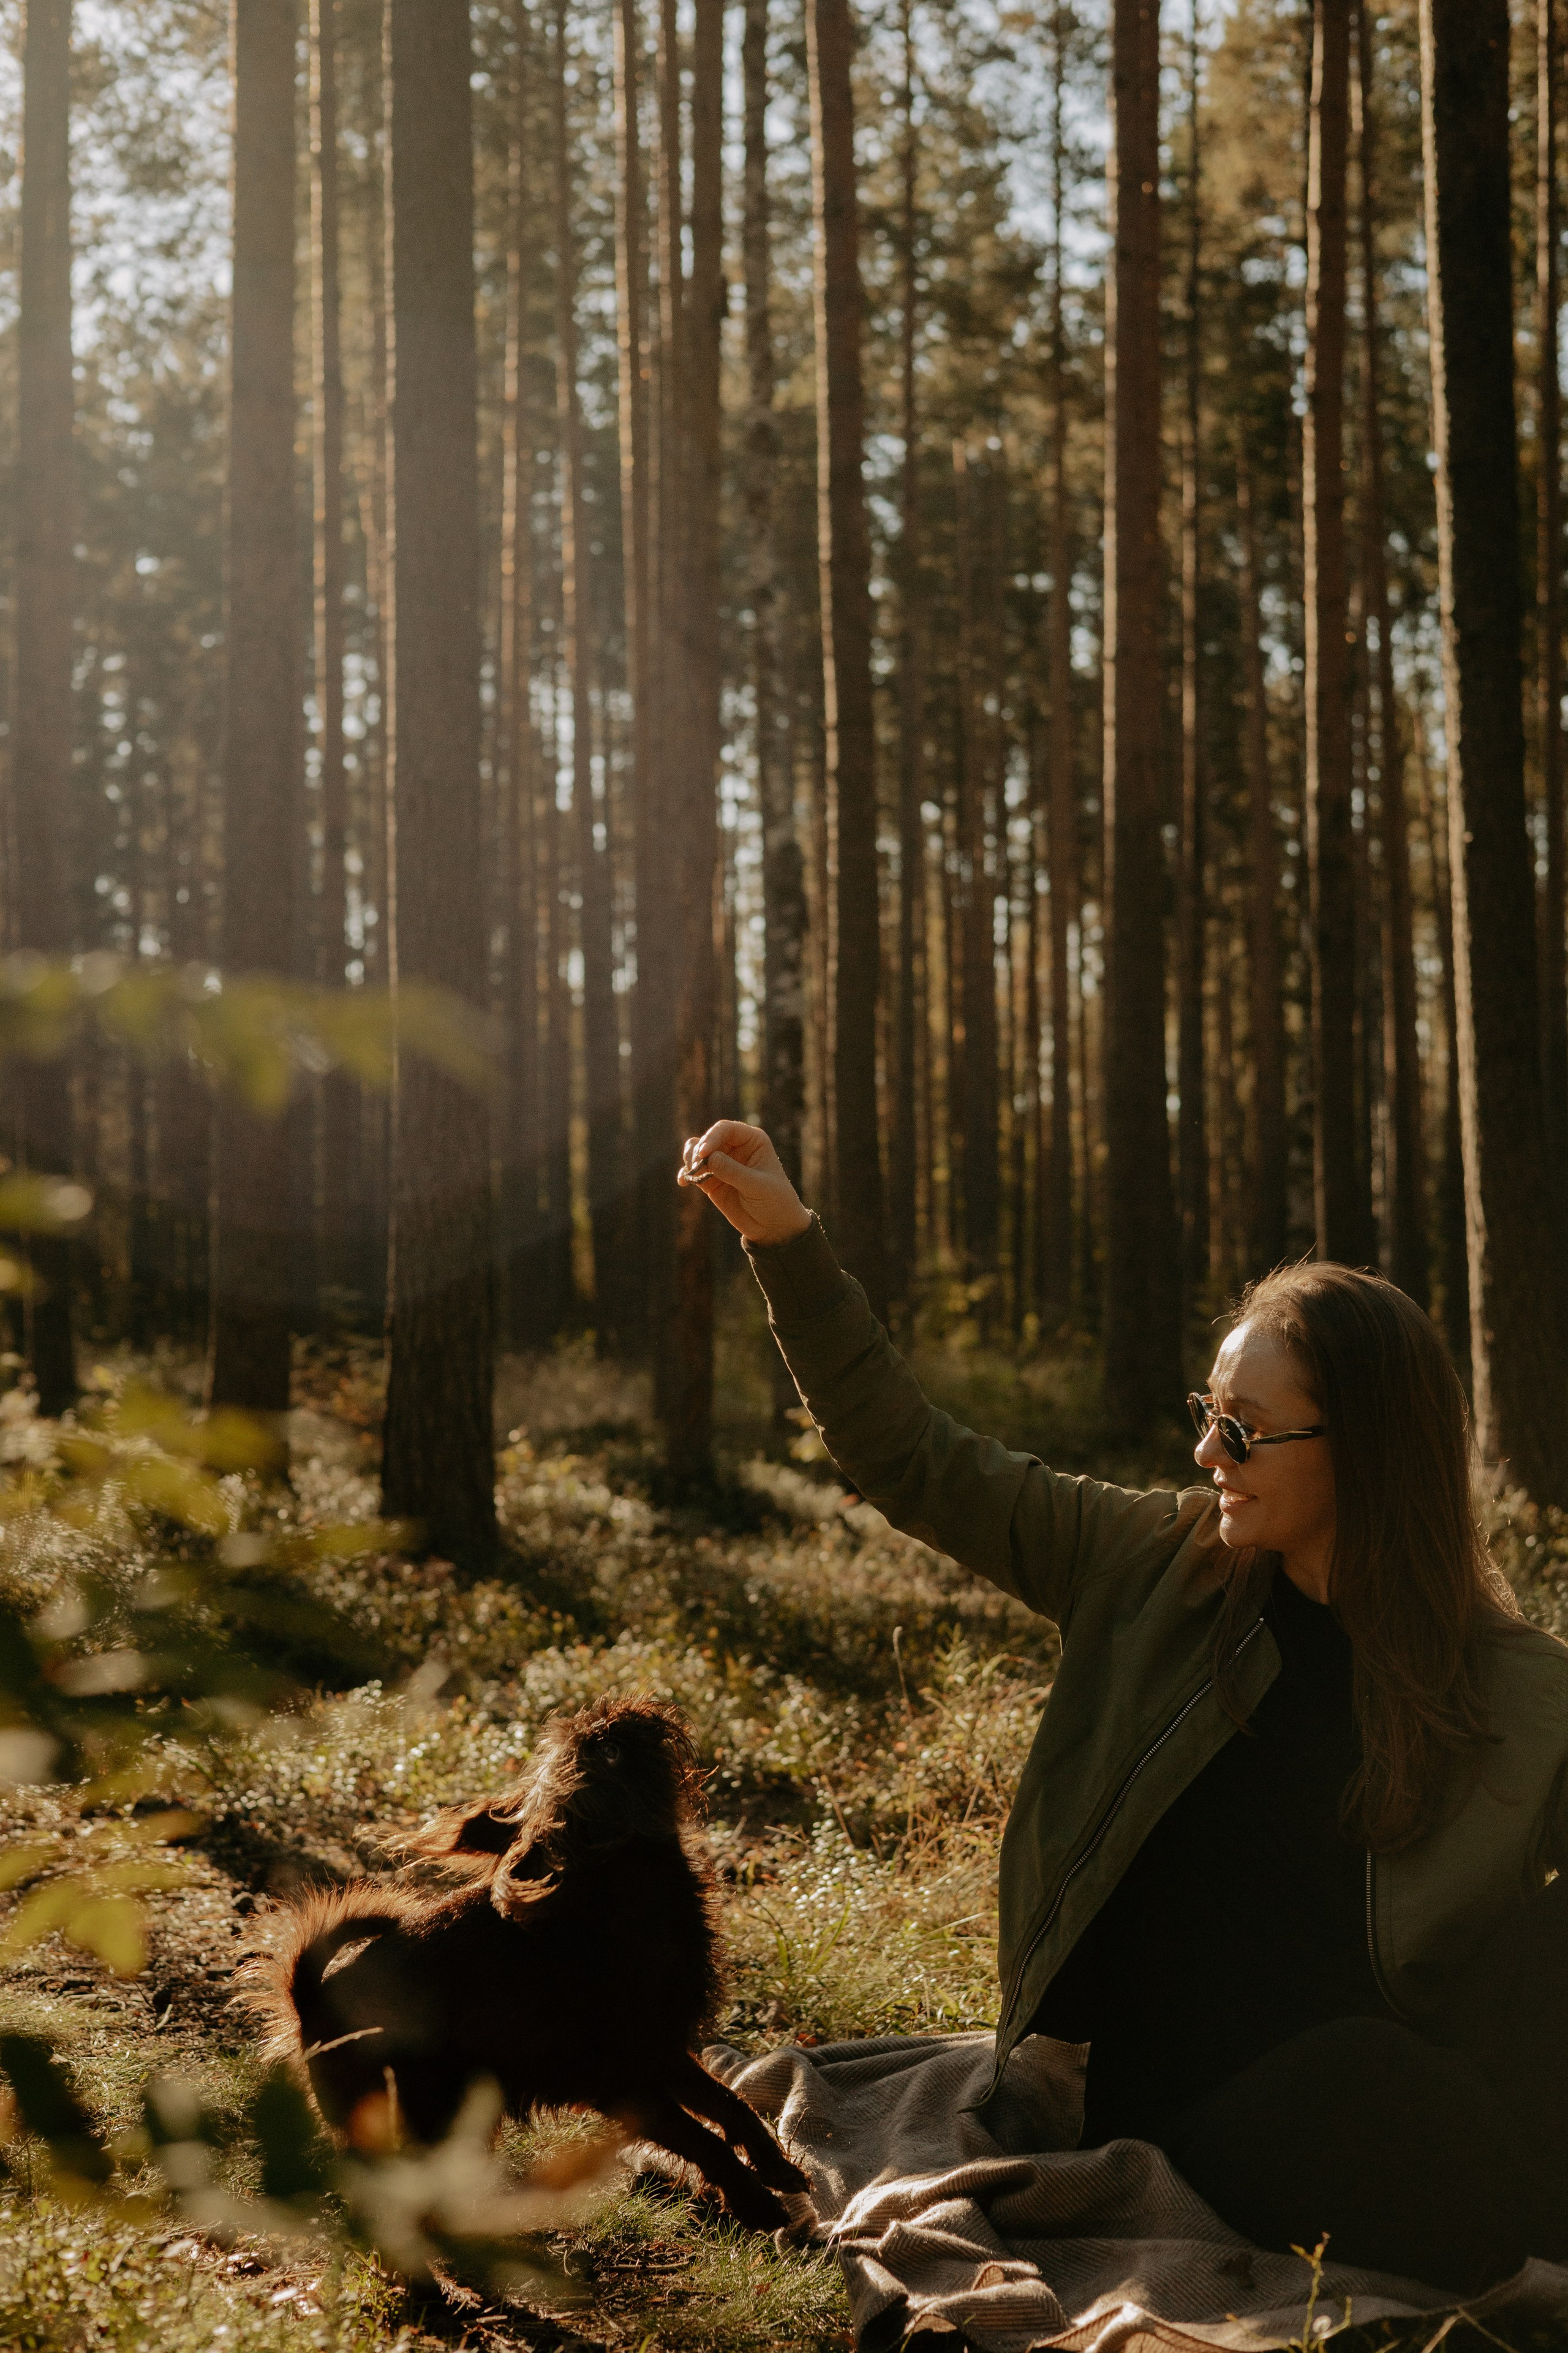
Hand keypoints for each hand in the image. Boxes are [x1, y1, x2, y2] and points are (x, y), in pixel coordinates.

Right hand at [677, 1122, 813, 1246]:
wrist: (774, 1226)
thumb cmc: (775, 1201)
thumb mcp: (758, 1186)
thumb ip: (734, 1172)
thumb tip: (709, 1158)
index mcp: (752, 1141)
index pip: (726, 1129)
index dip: (712, 1137)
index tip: (703, 1153)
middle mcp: (735, 1148)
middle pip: (708, 1139)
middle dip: (698, 1152)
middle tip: (696, 1168)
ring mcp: (722, 1164)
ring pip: (696, 1152)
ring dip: (689, 1160)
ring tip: (690, 1175)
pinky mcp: (712, 1180)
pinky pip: (693, 1171)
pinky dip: (686, 1174)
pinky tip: (683, 1182)